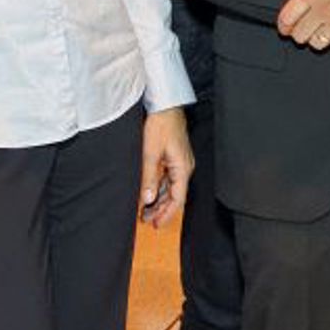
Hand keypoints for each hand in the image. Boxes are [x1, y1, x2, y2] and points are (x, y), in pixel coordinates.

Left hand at [140, 107, 193, 228]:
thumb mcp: (150, 153)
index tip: (156, 225)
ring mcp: (180, 162)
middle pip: (175, 196)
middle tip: (146, 220)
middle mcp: (185, 167)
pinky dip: (158, 188)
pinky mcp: (174, 157)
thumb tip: (147, 199)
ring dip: (158, 200)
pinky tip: (148, 193)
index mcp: (183, 168)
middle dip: (161, 210)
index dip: (167, 214)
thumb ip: (149, 177)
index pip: (178, 199)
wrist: (165, 104)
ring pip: (171, 188)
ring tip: (145, 210)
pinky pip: (168, 178)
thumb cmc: (161, 125)